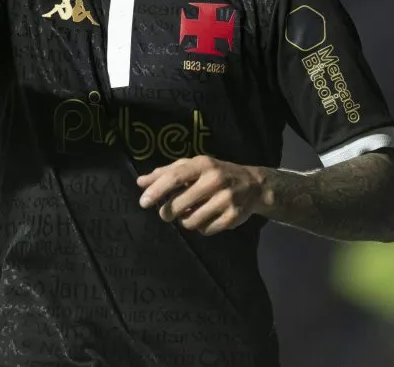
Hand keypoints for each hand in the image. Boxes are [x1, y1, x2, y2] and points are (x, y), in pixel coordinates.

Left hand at [137, 156, 264, 235]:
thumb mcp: (193, 167)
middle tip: (167, 213)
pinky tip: (205, 218)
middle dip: (168, 212)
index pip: (175, 177)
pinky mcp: (234, 216)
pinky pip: (206, 230)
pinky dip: (201, 228)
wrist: (253, 184)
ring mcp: (226, 198)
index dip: (157, 190)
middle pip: (180, 204)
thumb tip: (141, 182)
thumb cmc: (214, 173)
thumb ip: (166, 173)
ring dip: (185, 221)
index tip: (143, 202)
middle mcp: (215, 180)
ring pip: (192, 221)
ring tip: (190, 214)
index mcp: (203, 164)